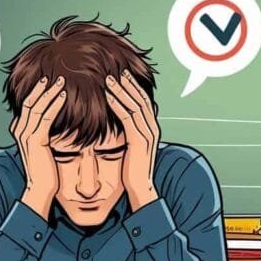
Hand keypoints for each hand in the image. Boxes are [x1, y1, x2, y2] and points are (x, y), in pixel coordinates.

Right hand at [11, 76, 66, 219]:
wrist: (41, 191)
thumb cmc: (46, 172)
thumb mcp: (44, 149)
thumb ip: (45, 135)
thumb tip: (54, 125)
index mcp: (20, 130)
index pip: (28, 105)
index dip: (38, 91)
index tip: (51, 80)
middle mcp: (19, 130)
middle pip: (29, 101)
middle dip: (43, 86)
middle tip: (56, 74)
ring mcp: (26, 135)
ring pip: (36, 106)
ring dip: (49, 91)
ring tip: (61, 80)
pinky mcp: (36, 141)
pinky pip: (45, 117)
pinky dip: (54, 104)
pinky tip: (63, 95)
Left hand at [104, 70, 160, 211]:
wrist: (140, 190)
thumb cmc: (132, 171)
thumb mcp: (131, 148)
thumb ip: (128, 134)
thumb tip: (118, 123)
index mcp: (152, 129)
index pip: (144, 103)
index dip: (133, 88)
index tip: (121, 76)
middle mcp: (153, 129)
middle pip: (142, 100)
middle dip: (128, 84)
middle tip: (116, 70)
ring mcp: (148, 135)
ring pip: (135, 106)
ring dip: (121, 91)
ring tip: (109, 79)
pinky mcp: (139, 142)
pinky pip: (128, 119)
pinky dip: (118, 105)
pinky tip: (108, 96)